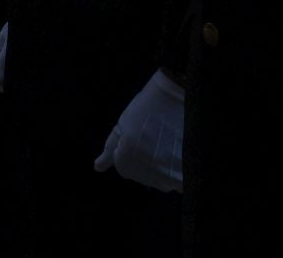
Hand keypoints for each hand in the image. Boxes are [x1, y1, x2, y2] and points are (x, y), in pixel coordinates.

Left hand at [93, 69, 183, 191]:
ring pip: (162, 181)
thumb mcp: (121, 126)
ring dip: (165, 170)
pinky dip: (180, 175)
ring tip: (169, 146)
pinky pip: (180, 184)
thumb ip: (109, 150)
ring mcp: (165, 174)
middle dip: (148, 163)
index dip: (133, 152)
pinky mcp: (184, 171)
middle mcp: (144, 171)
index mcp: (125, 160)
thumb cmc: (145, 109)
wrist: (174, 97)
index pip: (125, 170)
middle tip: (157, 140)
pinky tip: (180, 157)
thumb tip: (97, 168)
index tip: (142, 136)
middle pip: (145, 178)